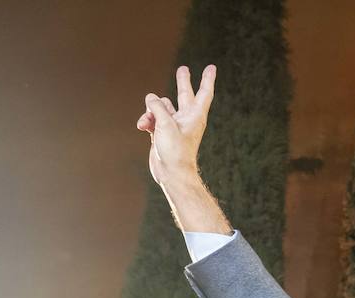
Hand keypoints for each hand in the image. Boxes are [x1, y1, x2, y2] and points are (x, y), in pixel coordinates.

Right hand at [137, 65, 216, 185]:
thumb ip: (157, 107)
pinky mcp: (162, 132)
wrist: (171, 173)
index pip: (204, 93)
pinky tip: (142, 126)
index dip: (207, 79)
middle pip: (184, 94)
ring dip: (151, 109)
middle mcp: (186, 118)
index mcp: (195, 115)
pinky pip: (152, 118)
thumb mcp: (165, 123)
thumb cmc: (175, 150)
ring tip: (148, 120)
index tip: (211, 67)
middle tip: (183, 69)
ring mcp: (174, 125)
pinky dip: (146, 120)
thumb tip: (150, 97)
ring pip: (161, 106)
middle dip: (182, 81)